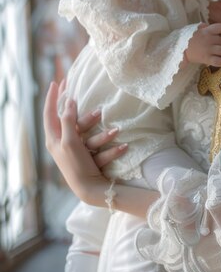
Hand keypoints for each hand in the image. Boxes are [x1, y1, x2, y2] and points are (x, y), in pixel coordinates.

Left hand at [43, 80, 126, 203]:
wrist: (89, 189)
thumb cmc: (76, 166)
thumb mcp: (69, 141)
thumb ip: (68, 121)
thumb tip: (68, 101)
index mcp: (53, 138)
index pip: (49, 113)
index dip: (52, 97)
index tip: (56, 82)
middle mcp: (61, 142)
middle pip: (66, 118)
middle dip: (76, 107)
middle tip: (78, 92)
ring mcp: (74, 149)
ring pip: (86, 130)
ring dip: (98, 127)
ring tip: (109, 121)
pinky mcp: (86, 155)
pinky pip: (97, 145)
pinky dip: (108, 145)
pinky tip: (120, 143)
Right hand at [185, 22, 220, 66]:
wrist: (179, 50)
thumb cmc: (188, 39)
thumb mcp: (195, 29)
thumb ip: (204, 27)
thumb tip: (209, 26)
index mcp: (206, 31)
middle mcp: (209, 39)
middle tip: (218, 46)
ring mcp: (208, 49)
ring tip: (219, 54)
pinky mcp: (206, 59)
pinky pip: (219, 61)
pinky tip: (220, 61)